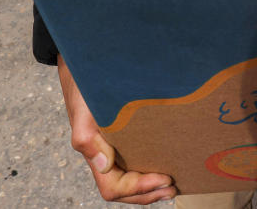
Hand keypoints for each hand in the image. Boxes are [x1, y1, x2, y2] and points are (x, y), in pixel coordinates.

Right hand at [58, 58, 175, 204]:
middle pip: (123, 189)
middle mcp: (103, 154)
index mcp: (94, 153)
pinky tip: (164, 164)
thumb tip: (104, 166)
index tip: (164, 178)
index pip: (113, 188)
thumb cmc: (83, 89)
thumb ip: (88, 141)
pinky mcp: (120, 134)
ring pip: (128, 178)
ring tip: (171, 185)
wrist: (83, 64)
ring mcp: (111, 146)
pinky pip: (132, 160)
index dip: (138, 189)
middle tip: (173, 188)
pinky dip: (148, 169)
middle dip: (147, 193)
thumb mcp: (85, 113)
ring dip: (149, 187)